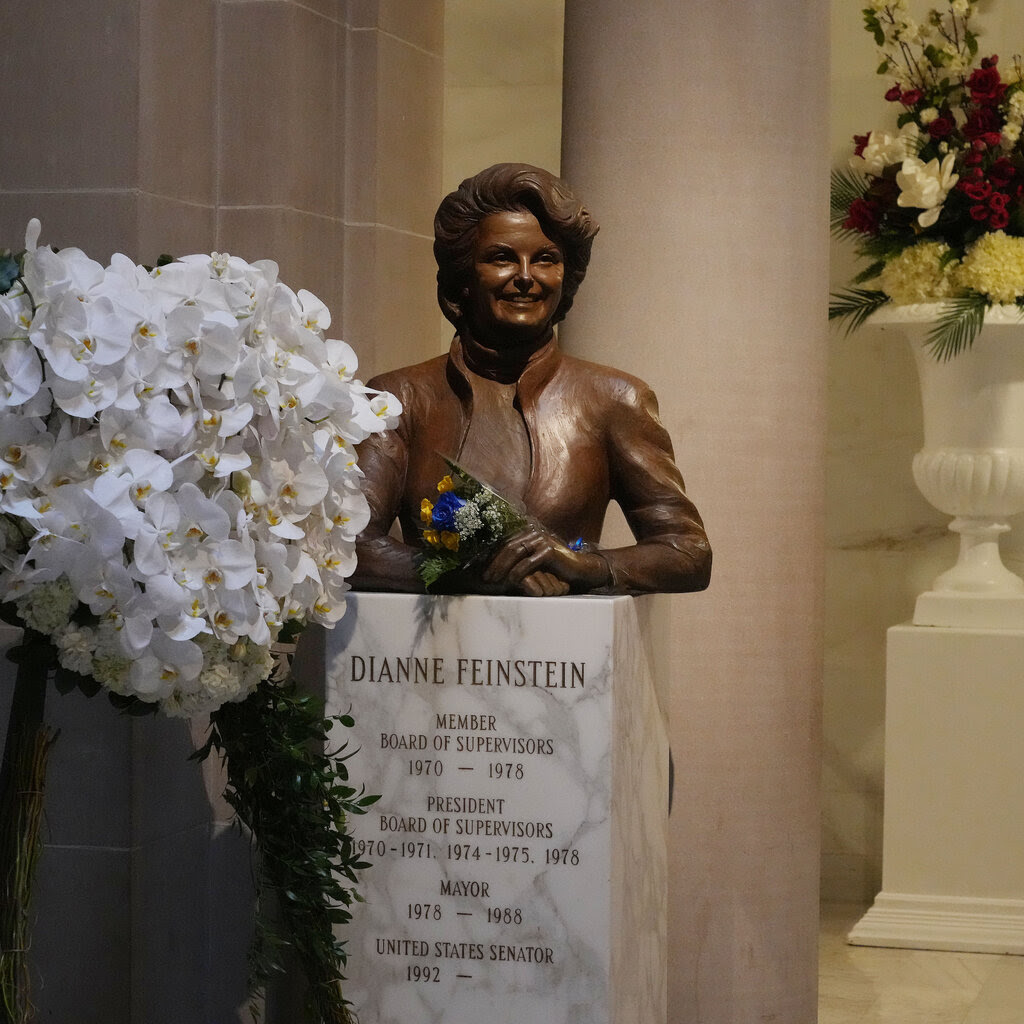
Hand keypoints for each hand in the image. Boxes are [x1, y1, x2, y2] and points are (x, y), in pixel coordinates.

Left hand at [482, 525, 610, 594]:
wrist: (580, 569)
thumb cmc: (556, 568)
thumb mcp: (535, 562)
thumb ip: (520, 560)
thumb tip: (497, 568)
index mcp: (529, 533)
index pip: (505, 543)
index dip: (493, 557)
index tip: (484, 571)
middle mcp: (534, 533)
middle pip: (508, 547)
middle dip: (495, 563)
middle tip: (486, 578)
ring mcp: (542, 540)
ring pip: (515, 553)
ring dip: (502, 568)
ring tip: (495, 580)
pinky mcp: (549, 550)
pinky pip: (528, 562)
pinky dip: (517, 572)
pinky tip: (511, 581)